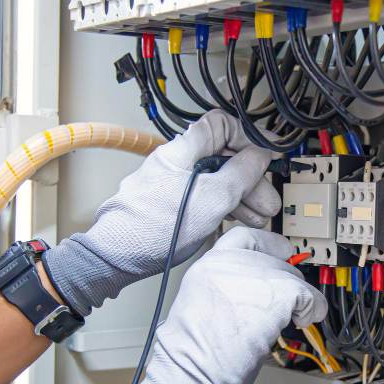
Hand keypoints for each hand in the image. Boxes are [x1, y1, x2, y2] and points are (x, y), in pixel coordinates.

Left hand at [44, 110, 279, 315]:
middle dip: (250, 178)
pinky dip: (222, 207)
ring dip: (240, 197)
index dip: (248, 137)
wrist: (116, 257)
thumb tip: (260, 155)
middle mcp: (176, 163)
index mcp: (183, 151)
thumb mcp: (212, 198)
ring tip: (258, 216)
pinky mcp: (167, 205)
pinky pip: (202, 198)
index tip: (266, 154)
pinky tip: (236, 221)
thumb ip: (240, 173)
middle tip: (267, 198)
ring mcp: (171, 184)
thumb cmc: (153, 228)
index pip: (222, 125)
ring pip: (214, 181)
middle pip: (222, 158)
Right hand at [109, 227, 326, 383]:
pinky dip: (313, 309)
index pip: (243, 238)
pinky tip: (304, 321)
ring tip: (294, 319)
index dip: (268, 244)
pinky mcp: (276, 293)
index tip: (282, 251)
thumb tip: (250, 297)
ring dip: (298, 299)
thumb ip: (226, 291)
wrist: (192, 374)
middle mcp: (229, 264)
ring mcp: (253, 276)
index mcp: (207, 267)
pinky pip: (308, 295)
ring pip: (292, 277)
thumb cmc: (190, 358)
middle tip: (288, 304)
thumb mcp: (200, 308)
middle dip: (284, 282)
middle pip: (272, 259)